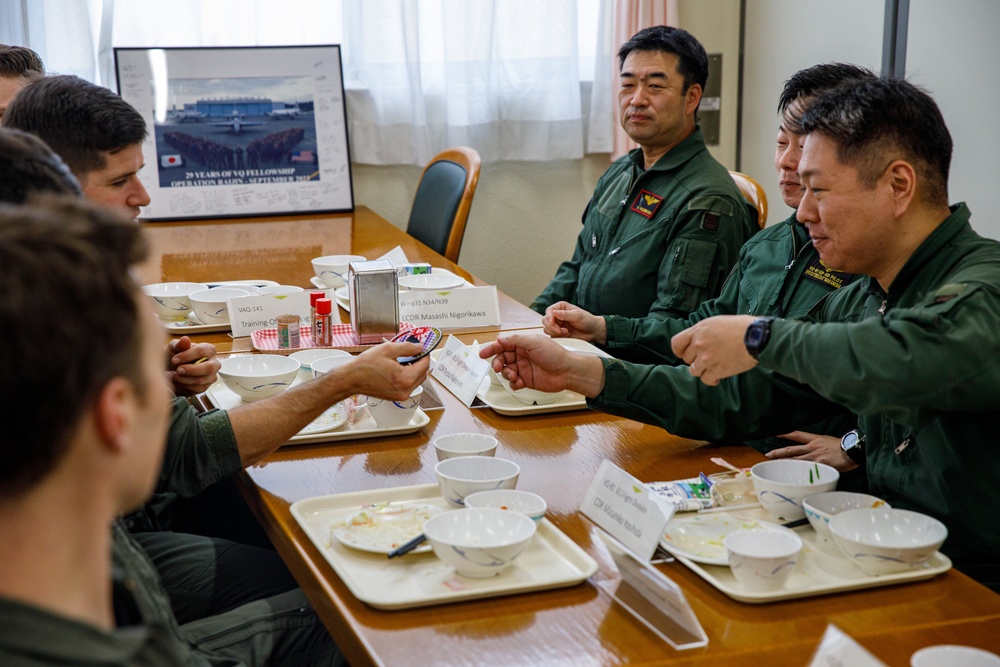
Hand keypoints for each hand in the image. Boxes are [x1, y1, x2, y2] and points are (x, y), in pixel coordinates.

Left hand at [167, 337, 220, 395]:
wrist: (170, 372)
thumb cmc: (175, 358)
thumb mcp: (173, 349)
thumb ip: (179, 344)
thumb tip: (185, 339)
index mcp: (209, 350)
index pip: (203, 351)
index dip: (187, 356)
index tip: (174, 359)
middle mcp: (214, 363)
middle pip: (208, 367)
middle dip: (191, 370)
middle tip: (178, 370)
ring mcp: (211, 376)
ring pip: (202, 380)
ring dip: (185, 379)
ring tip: (174, 376)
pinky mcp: (206, 387)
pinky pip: (198, 389)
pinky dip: (185, 386)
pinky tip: (178, 382)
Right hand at [340, 342, 428, 399]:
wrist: (352, 379)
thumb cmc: (366, 365)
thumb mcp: (388, 349)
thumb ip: (407, 348)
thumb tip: (420, 347)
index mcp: (405, 379)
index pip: (425, 365)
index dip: (425, 354)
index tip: (422, 347)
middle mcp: (405, 390)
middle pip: (423, 374)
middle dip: (420, 362)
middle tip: (413, 351)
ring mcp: (401, 395)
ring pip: (417, 380)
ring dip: (415, 369)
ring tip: (404, 359)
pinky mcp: (396, 397)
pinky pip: (409, 385)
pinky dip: (408, 376)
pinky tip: (398, 368)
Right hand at [479, 334, 604, 396]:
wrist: (568, 371)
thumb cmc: (556, 354)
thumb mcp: (534, 342)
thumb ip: (515, 340)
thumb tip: (500, 340)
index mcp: (523, 344)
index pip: (503, 345)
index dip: (492, 348)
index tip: (483, 353)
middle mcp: (522, 355)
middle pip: (502, 358)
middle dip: (498, 363)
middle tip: (499, 367)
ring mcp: (524, 368)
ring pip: (506, 371)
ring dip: (506, 374)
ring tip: (514, 376)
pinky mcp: (527, 380)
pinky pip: (513, 383)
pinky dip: (513, 383)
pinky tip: (519, 382)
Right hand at [541, 301, 606, 343]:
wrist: (593, 332)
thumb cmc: (587, 320)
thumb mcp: (578, 316)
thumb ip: (565, 314)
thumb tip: (554, 312)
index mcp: (561, 307)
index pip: (549, 310)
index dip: (549, 316)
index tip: (553, 322)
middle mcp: (557, 316)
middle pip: (545, 320)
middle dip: (551, 326)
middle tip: (560, 331)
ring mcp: (557, 325)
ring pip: (546, 329)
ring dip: (554, 332)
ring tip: (566, 332)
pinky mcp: (558, 334)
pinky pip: (551, 336)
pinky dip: (557, 336)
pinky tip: (567, 335)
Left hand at [670, 315, 757, 385]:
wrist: (757, 337)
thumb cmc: (743, 327)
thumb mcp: (718, 322)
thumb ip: (705, 332)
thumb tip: (701, 339)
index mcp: (699, 330)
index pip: (676, 343)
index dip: (679, 351)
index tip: (683, 354)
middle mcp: (699, 344)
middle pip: (686, 359)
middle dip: (695, 360)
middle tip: (707, 359)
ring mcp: (706, 358)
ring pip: (694, 370)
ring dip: (703, 370)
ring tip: (714, 367)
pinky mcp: (716, 370)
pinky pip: (706, 380)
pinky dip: (711, 379)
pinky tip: (718, 376)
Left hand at [765, 430, 856, 471]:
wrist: (852, 451)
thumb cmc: (843, 447)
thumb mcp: (828, 441)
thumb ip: (818, 445)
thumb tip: (813, 450)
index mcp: (814, 439)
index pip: (796, 434)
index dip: (784, 433)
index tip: (775, 433)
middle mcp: (811, 447)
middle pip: (790, 449)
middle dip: (778, 452)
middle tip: (767, 455)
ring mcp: (814, 457)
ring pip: (795, 460)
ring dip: (783, 463)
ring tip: (773, 465)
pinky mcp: (818, 466)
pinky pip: (805, 469)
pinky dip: (798, 472)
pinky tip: (790, 476)